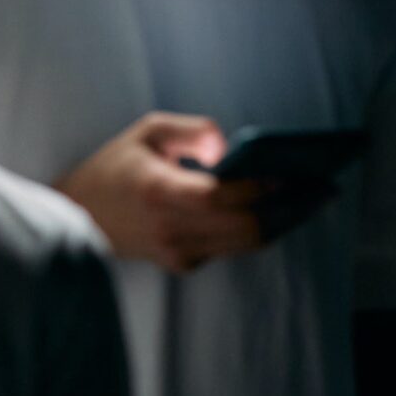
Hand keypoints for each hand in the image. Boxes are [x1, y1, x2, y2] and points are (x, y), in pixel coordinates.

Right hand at [56, 113, 329, 274]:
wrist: (77, 214)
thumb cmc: (114, 168)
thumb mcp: (145, 132)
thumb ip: (191, 131)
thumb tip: (228, 149)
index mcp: (156, 190)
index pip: (218, 196)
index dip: (257, 187)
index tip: (288, 173)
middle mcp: (169, 227)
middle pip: (245, 227)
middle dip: (286, 208)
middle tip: (317, 189)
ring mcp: (176, 251)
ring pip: (245, 243)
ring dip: (280, 222)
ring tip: (310, 201)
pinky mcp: (181, 263)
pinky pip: (229, 248)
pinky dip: (254, 230)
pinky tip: (275, 212)